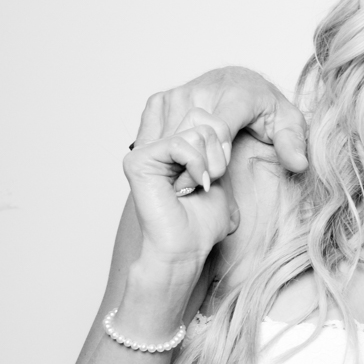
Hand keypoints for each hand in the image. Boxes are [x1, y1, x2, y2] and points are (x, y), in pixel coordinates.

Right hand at [124, 111, 239, 269]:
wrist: (187, 248)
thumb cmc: (203, 221)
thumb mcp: (219, 174)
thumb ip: (216, 145)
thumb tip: (220, 123)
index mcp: (174, 144)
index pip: (206, 115)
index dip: (224, 140)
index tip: (218, 172)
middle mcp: (157, 142)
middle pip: (203, 116)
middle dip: (220, 150)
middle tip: (210, 178)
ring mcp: (146, 149)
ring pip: (197, 129)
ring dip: (209, 162)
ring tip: (197, 185)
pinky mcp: (139, 159)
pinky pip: (182, 143)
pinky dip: (196, 166)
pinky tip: (189, 186)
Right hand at [136, 66, 308, 182]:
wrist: (242, 82)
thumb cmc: (266, 108)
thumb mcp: (288, 125)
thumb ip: (293, 144)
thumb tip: (298, 164)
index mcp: (236, 94)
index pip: (218, 130)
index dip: (216, 157)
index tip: (218, 174)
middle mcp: (203, 89)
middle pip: (190, 135)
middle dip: (196, 161)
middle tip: (202, 180)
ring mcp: (179, 92)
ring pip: (169, 134)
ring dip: (175, 156)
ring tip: (189, 171)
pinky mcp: (162, 98)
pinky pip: (154, 128)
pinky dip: (161, 147)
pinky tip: (174, 159)